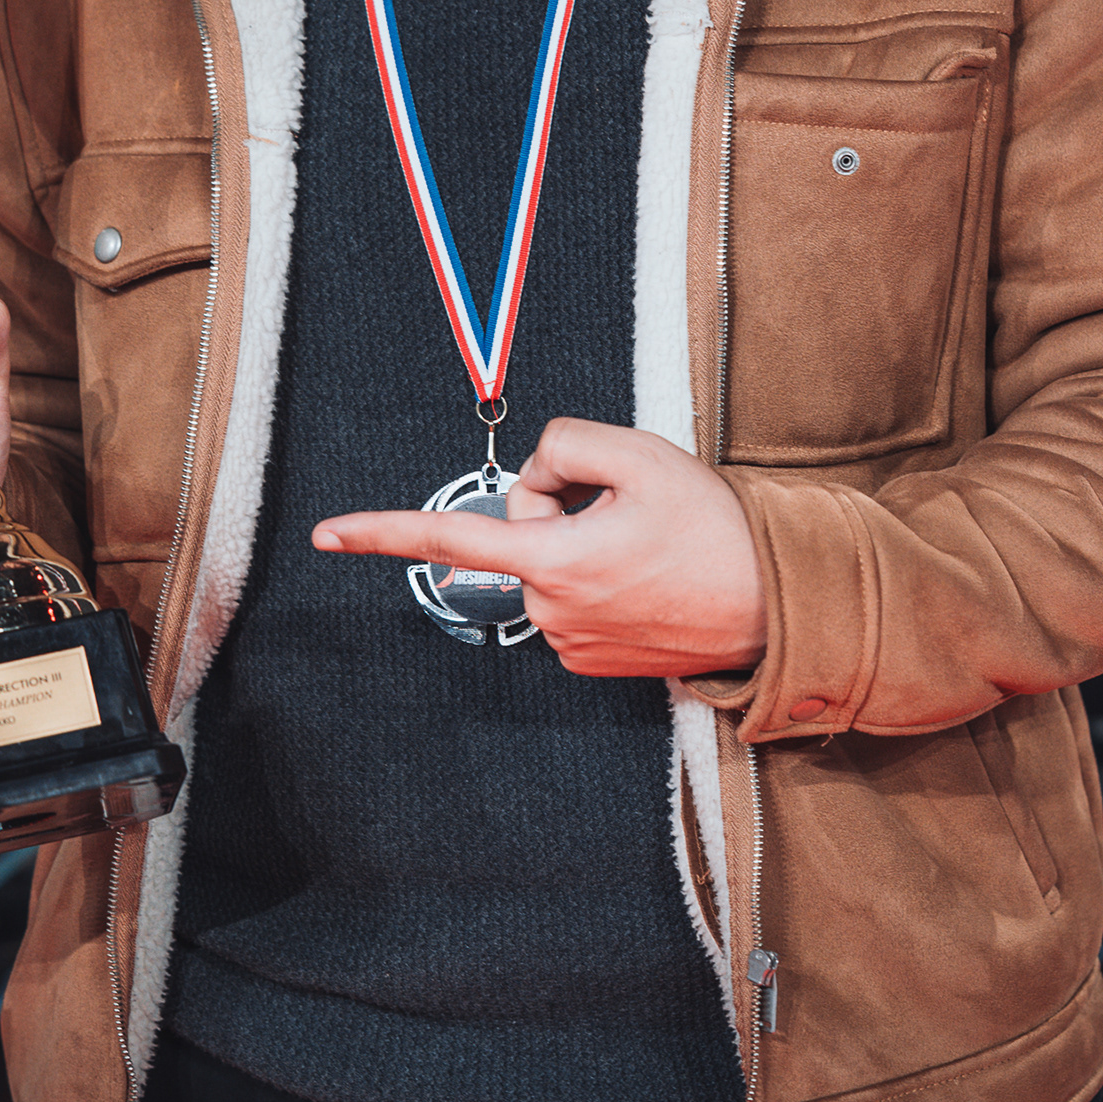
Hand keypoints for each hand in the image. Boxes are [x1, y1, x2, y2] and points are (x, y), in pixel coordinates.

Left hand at [313, 418, 766, 676]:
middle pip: (520, 528)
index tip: (327, 535)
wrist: (775, 603)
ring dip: (584, 539)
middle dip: (558, 505)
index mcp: (555, 562)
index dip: (381, 531)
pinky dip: (599, 571)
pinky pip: (571, 590)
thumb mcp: (639, 454)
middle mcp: (552, 611)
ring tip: (650, 544)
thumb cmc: (714, 530)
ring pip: (547, 560)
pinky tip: (648, 572)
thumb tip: (535, 474)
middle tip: (630, 507)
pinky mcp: (592, 657)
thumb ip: (564, 444)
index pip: (450, 538)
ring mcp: (571, 641)